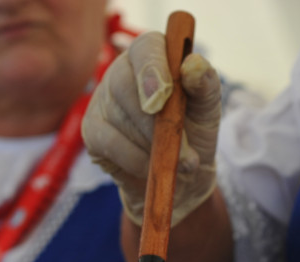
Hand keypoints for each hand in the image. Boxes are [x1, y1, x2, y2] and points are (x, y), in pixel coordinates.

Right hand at [82, 29, 221, 225]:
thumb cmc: (194, 131)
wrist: (181, 174)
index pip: (146, 49)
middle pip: (124, 84)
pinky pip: (110, 143)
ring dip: (151, 144)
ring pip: (118, 117)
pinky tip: (152, 167)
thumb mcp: (207, 109)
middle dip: (154, 120)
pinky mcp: (92, 130)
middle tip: (183, 149)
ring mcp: (102, 100)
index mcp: (152, 55)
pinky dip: (136, 159)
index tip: (164, 94)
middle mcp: (121, 71)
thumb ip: (205, 84)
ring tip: (177, 161)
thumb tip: (194, 64)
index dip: (153, 68)